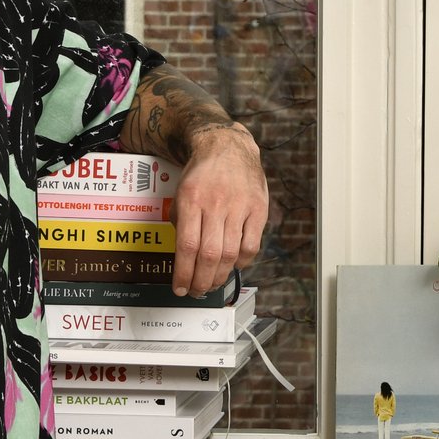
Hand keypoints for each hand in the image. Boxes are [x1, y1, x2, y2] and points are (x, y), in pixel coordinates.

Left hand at [169, 125, 266, 296]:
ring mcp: (239, 207)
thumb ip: (180, 221)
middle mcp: (215, 204)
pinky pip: (251, 244)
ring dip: (220, 276)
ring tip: (213, 284)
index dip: (183, 273)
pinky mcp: (258, 209)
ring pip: (230, 253)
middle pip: (209, 254)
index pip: (186, 246)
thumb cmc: (202, 173)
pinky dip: (242, 261)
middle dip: (201, 280)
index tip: (180, 288)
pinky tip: (233, 265)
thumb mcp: (181, 192)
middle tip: (197, 291)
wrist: (227, 147)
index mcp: (191, 199)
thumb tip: (183, 256)